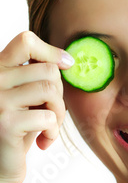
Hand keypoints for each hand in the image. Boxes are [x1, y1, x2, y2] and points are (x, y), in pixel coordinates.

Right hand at [0, 31, 73, 182]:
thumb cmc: (15, 132)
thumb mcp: (24, 98)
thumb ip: (35, 77)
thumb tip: (66, 60)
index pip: (25, 41)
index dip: (51, 50)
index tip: (66, 65)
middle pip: (48, 70)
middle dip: (60, 93)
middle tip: (53, 113)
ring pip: (50, 90)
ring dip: (59, 113)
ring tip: (50, 127)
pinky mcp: (5, 124)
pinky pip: (47, 117)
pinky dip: (52, 132)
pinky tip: (43, 141)